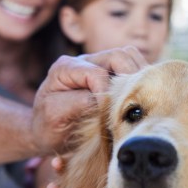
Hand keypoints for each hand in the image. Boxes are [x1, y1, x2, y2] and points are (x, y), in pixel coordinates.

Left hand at [32, 48, 146, 152]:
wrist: (46, 131)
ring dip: (139, 77)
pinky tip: (140, 98)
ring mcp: (99, 65)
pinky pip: (133, 67)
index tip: (110, 119)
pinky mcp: (111, 74)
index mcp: (65, 67)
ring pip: (129, 57)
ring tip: (141, 99)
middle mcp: (84, 61)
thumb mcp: (56, 115)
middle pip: (119, 56)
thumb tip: (106, 98)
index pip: (97, 74)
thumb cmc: (48, 126)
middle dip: (131, 78)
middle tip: (136, 103)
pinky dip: (140, 81)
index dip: (107, 95)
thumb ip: (80, 102)